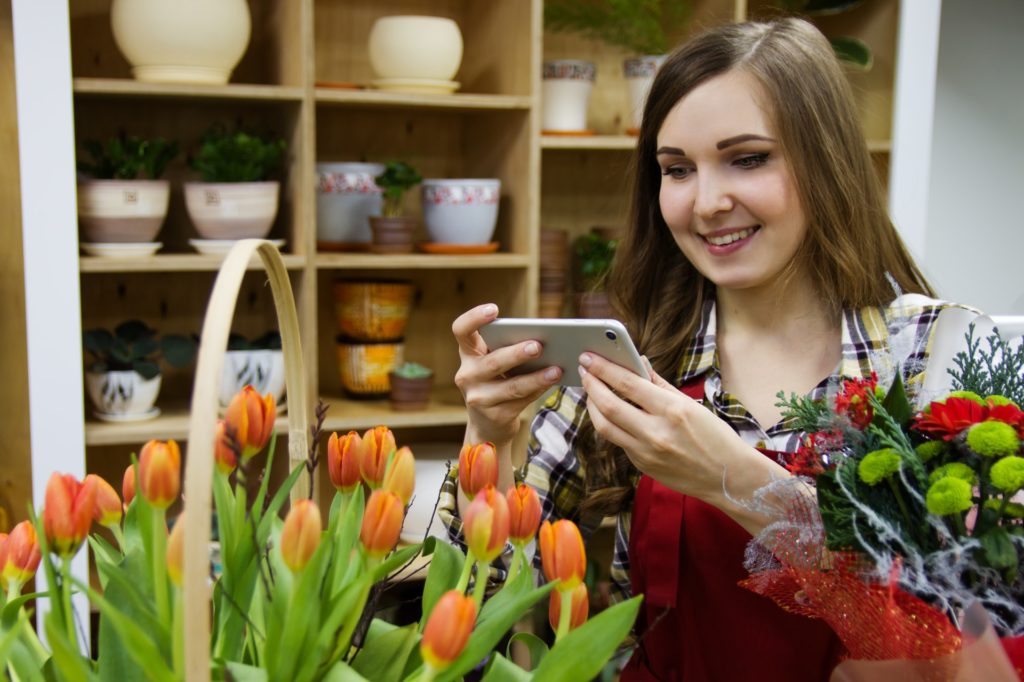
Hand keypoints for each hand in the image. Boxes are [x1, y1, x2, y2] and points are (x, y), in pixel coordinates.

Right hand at [452, 304, 562, 444]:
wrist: (487, 426)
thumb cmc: (497, 382)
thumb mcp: (495, 365)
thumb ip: (508, 350)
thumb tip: (542, 340)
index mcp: (468, 354)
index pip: (461, 330)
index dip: (474, 318)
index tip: (494, 309)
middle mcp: (467, 375)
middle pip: (493, 361)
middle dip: (516, 353)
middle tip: (538, 346)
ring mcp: (478, 398)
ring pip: (511, 386)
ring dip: (536, 377)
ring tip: (556, 369)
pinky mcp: (495, 416)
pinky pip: (521, 401)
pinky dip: (539, 389)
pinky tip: (553, 381)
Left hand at [578, 352, 772, 504]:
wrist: (729, 478)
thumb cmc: (715, 436)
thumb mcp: (691, 404)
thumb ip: (660, 384)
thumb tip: (638, 362)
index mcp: (672, 410)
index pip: (627, 383)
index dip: (604, 368)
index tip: (589, 357)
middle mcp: (656, 432)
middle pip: (608, 405)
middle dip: (591, 384)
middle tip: (583, 369)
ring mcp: (646, 452)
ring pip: (604, 426)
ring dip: (592, 405)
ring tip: (590, 390)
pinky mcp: (642, 465)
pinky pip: (618, 441)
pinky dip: (610, 423)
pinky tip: (608, 411)